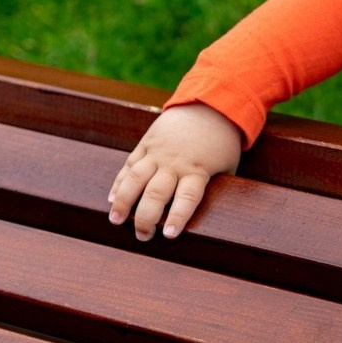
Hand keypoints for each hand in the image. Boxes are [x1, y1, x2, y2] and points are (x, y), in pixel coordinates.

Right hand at [107, 103, 241, 240]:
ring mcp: (158, 152)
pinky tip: (112, 198)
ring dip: (123, 202)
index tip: (169, 235)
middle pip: (156, 193)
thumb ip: (218, 187)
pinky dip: (119, 182)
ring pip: (135, 179)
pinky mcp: (147, 143)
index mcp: (198, 170)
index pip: (187, 198)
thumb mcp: (228, 165)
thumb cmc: (222, 142)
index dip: (177, 216)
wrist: (210, 106)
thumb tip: (216, 214)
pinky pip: (130, 165)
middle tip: (143, 236)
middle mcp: (175, 162)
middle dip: (146, 218)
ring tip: (116, 221)